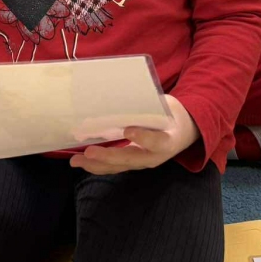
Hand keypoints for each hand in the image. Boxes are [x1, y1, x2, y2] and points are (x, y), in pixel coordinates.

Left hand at [69, 94, 198, 174]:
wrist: (184, 133)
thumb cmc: (173, 115)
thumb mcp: (167, 106)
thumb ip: (150, 105)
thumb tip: (126, 94)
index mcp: (168, 140)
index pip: (156, 141)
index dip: (143, 137)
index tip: (128, 130)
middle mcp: (155, 156)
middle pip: (130, 159)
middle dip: (108, 157)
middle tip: (89, 152)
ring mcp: (143, 162)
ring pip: (119, 167)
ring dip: (96, 164)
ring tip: (76, 161)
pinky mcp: (133, 163)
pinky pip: (115, 167)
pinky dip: (97, 165)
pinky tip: (81, 161)